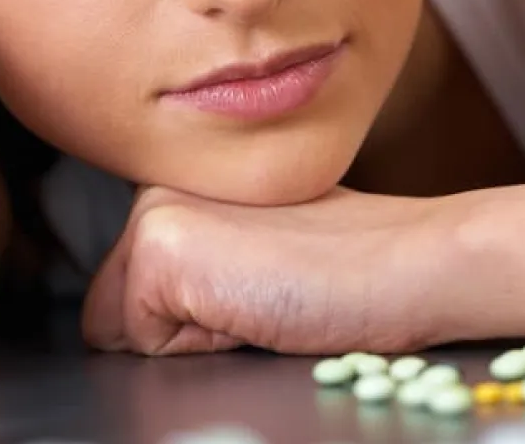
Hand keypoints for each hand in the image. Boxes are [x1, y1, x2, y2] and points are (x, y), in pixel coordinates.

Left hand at [82, 186, 454, 355]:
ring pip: (119, 323)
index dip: (191, 312)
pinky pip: (139, 340)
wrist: (409, 263)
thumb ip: (201, 259)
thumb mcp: (257, 250)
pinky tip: (254, 306)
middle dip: (181, 323)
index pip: (130, 282)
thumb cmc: (353, 267)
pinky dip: (196, 345)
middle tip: (262, 293)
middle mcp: (159, 182)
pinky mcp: (161, 247)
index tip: (257, 287)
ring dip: (187, 333)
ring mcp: (155, 209)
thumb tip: (149, 313)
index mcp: (183, 179)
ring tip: (259, 297)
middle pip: (115, 303)